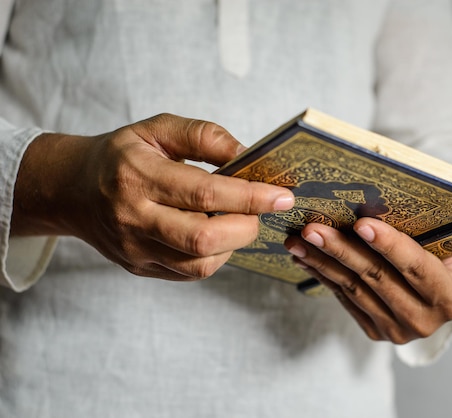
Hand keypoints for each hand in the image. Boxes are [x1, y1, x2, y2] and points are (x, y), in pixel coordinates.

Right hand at [12, 114, 294, 280]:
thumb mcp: (157, 128)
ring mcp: (134, 249)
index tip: (283, 196)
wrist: (71, 189)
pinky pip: (189, 273)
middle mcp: (133, 218)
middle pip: (204, 238)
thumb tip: (248, 155)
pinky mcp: (139, 268)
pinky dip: (214, 255)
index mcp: (137, 176)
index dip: (250, 197)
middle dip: (246, 226)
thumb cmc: (120, 155)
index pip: (205, 193)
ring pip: (199, 264)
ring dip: (232, 243)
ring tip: (235, 219)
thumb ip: (204, 136)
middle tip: (261, 209)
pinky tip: (215, 233)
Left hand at [284, 205, 451, 342]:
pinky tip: (304, 254)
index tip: (364, 223)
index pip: (417, 269)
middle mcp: (422, 320)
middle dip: (343, 251)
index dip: (391, 247)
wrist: (439, 297)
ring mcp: (394, 329)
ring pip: (353, 289)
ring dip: (323, 262)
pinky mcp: (373, 330)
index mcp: (451, 299)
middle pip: (377, 279)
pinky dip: (321, 275)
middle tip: (316, 225)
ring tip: (301, 237)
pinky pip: (342, 300)